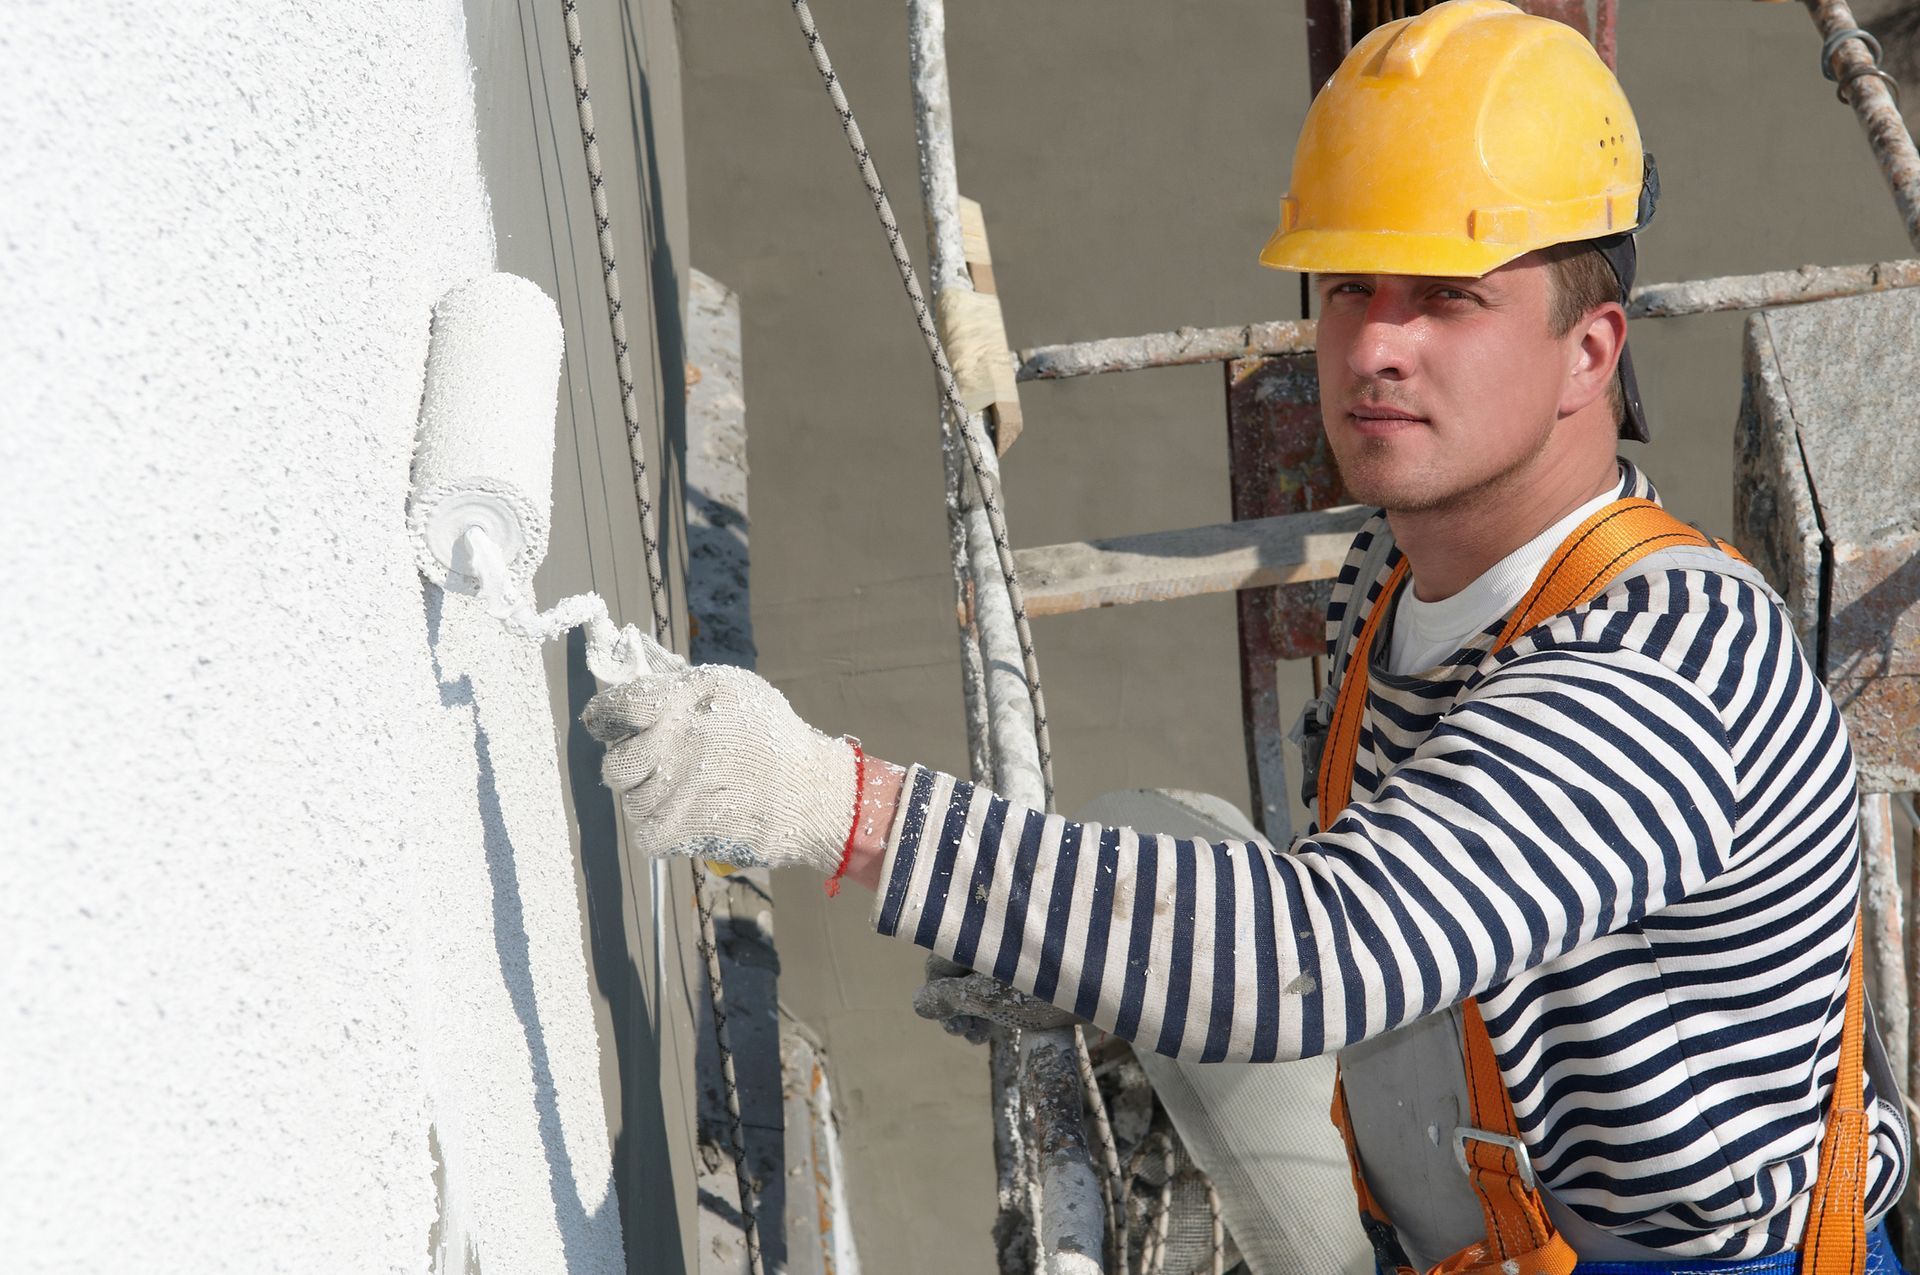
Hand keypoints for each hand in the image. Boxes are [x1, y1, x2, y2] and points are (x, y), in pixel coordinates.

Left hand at [581, 655, 857, 872]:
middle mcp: (678, 741)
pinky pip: (646, 834)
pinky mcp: (684, 830)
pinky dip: (662, 830)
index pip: (618, 705)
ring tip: (687, 792)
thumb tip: (629, 681)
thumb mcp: (733, 688)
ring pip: (631, 802)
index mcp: (687, 700)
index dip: (606, 717)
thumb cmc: (771, 737)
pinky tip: (688, 816)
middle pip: (616, 763)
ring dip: (652, 800)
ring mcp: (679, 789)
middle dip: (632, 766)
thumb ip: (678, 685)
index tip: (607, 724)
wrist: (811, 792)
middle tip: (660, 765)